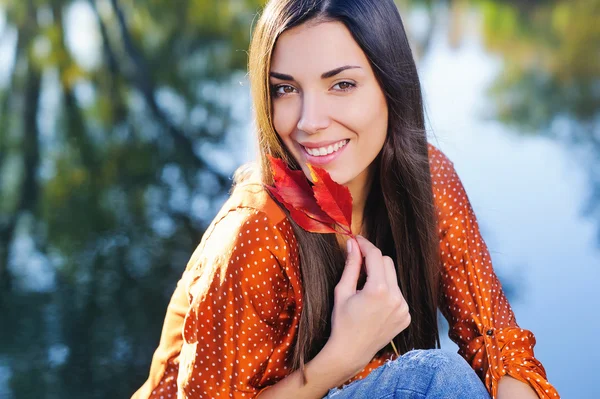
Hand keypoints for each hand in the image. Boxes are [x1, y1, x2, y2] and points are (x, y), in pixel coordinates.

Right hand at [326, 235, 410, 373]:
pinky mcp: (406, 316)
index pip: (375, 255)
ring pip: (393, 278)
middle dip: (372, 260)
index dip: (365, 244)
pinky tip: (374, 303)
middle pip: (387, 262)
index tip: (356, 240)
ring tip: (364, 288)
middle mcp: (396, 297)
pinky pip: (398, 293)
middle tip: (357, 263)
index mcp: (378, 290)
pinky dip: (387, 292)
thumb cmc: (342, 321)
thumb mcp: (342, 291)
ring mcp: (403, 308)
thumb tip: (352, 243)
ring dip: (380, 276)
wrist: (350, 352)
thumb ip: (351, 265)